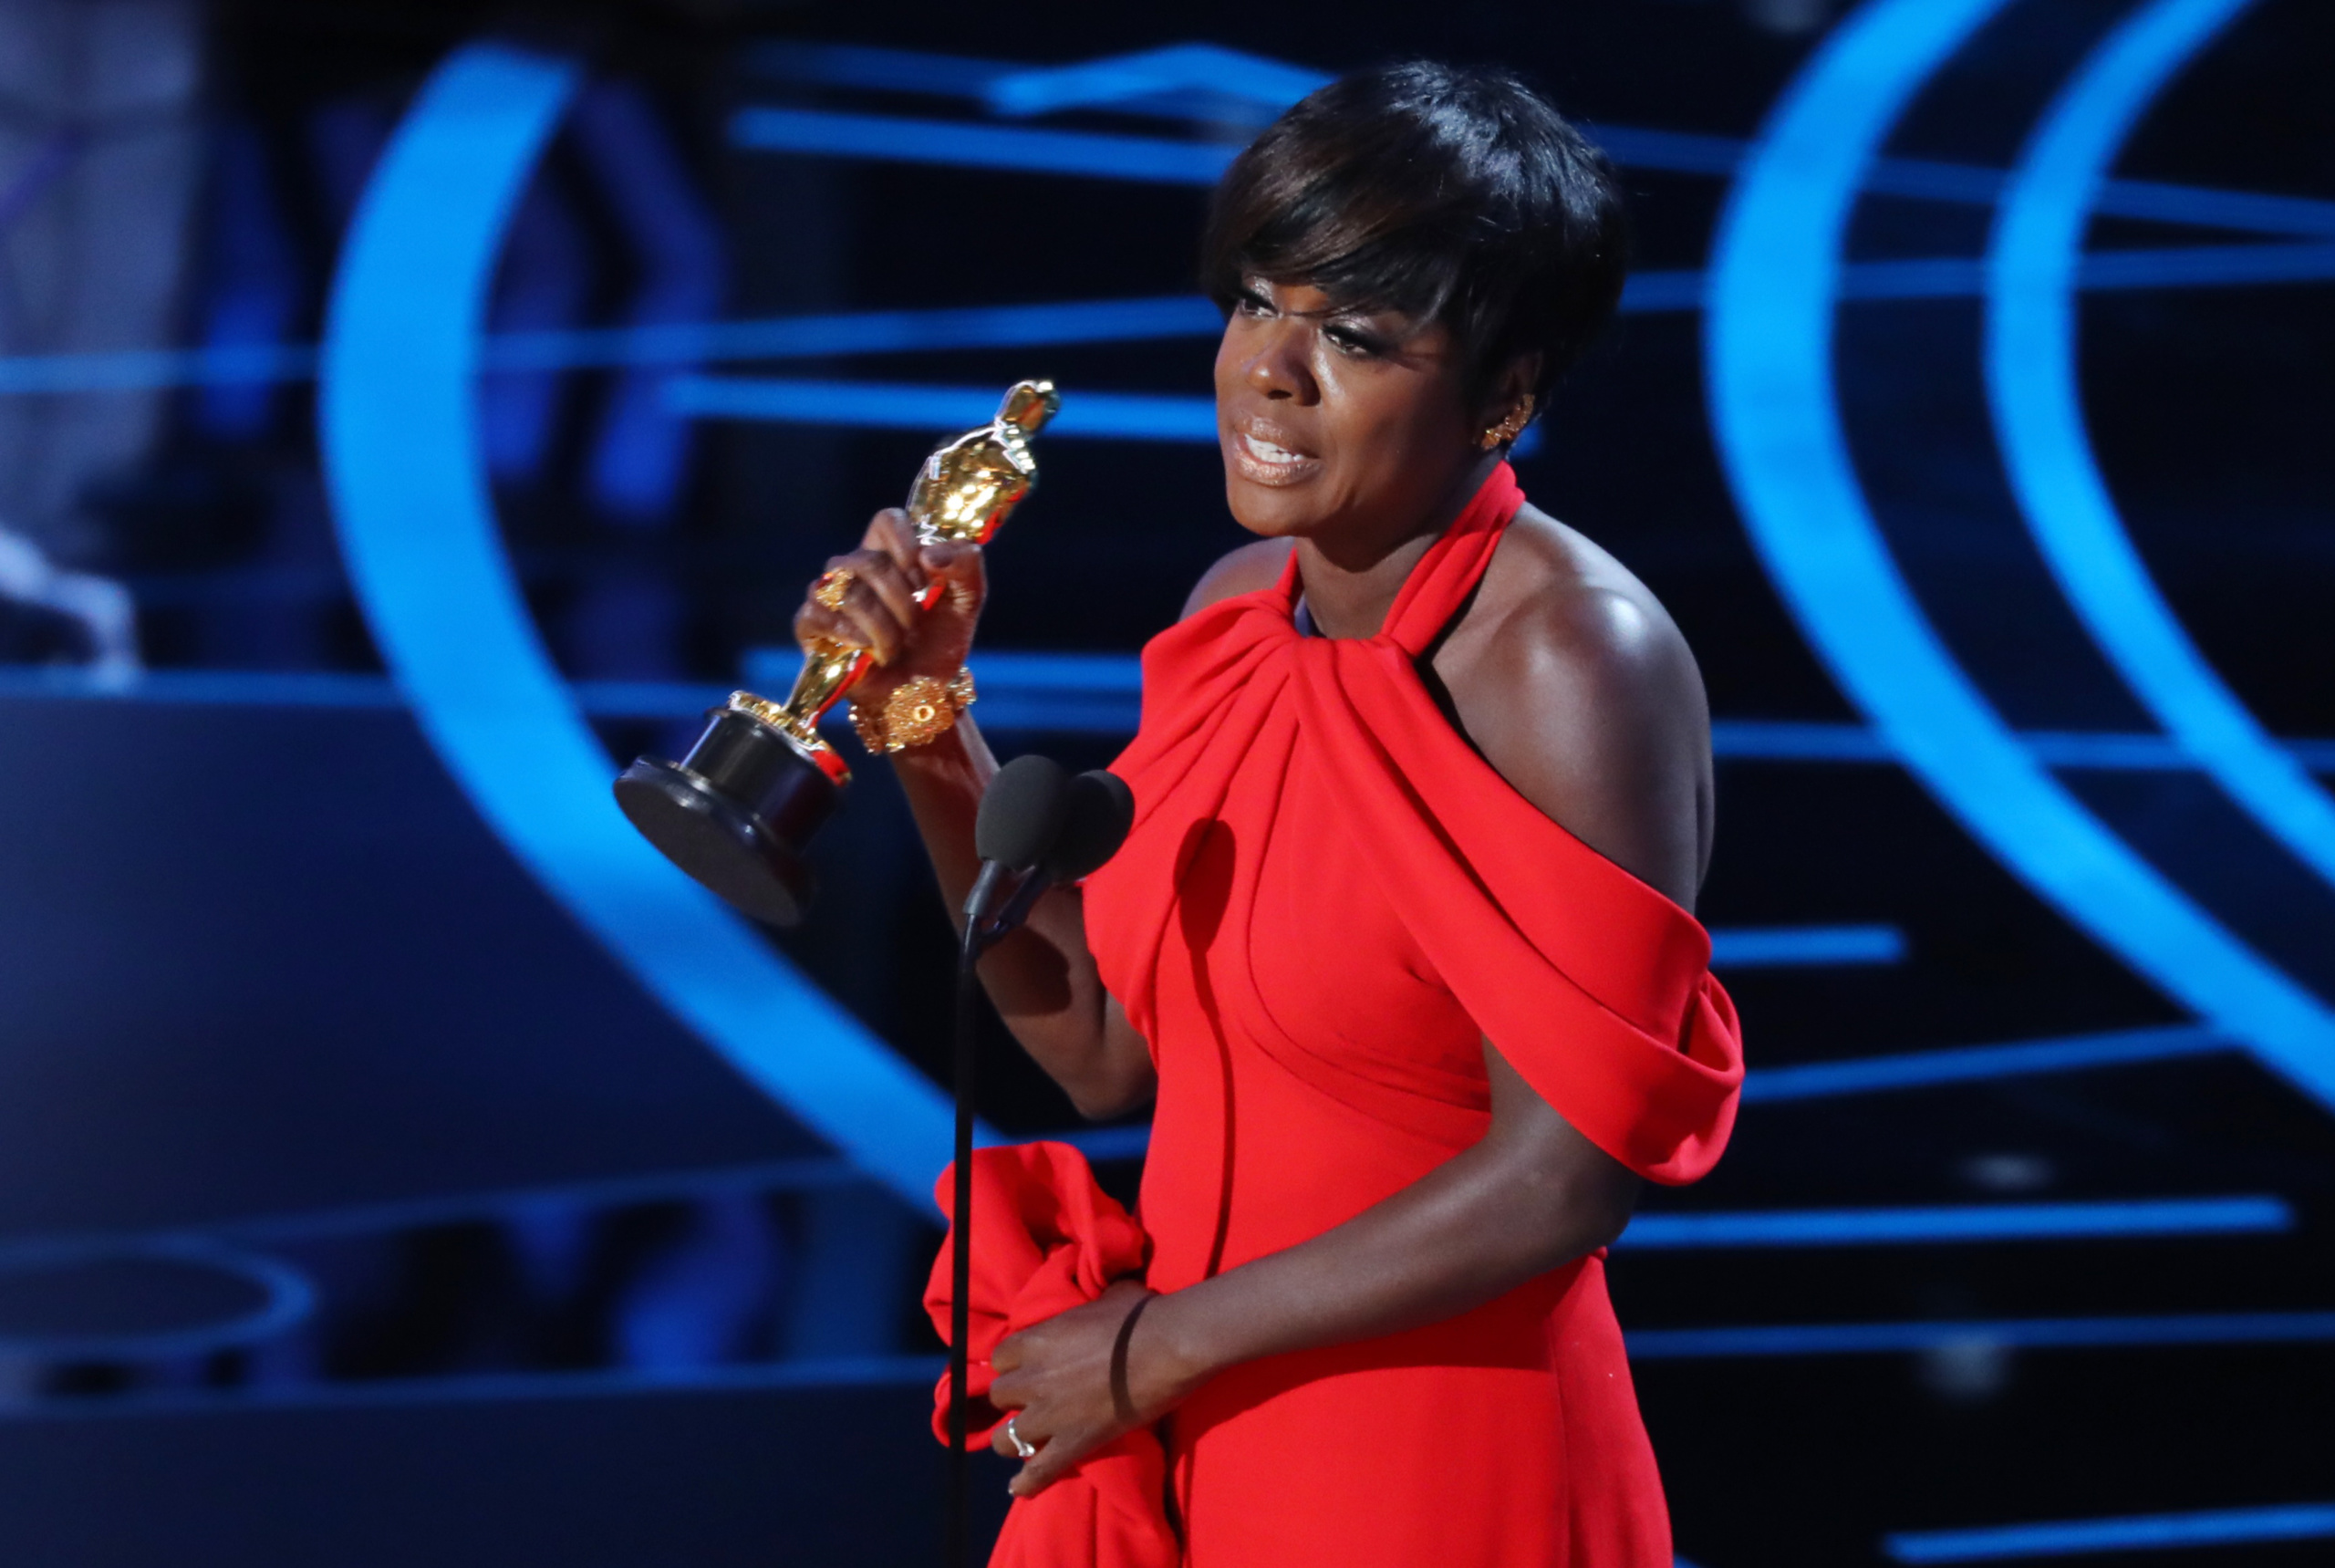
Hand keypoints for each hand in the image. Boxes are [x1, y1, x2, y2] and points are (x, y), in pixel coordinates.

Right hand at [790, 507, 985, 705]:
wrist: (923, 690)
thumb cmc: (940, 639)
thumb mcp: (967, 601)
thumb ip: (965, 566)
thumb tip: (930, 555)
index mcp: (891, 550)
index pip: (887, 520)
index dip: (906, 544)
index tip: (924, 576)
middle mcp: (855, 566)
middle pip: (867, 560)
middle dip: (901, 600)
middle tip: (915, 625)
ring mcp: (829, 593)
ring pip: (846, 591)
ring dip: (881, 627)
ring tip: (895, 647)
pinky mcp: (810, 624)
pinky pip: (817, 615)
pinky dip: (850, 637)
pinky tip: (866, 651)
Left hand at [986, 1280, 1200, 1497]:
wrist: (1167, 1347)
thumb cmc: (1140, 1316)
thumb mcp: (1105, 1297)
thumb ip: (1088, 1307)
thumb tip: (1099, 1302)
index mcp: (1037, 1339)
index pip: (1001, 1357)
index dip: (1014, 1364)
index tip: (1028, 1366)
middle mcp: (1033, 1378)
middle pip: (999, 1396)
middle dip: (1015, 1398)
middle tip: (1035, 1399)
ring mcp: (1050, 1414)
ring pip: (1005, 1438)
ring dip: (1014, 1438)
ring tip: (1027, 1440)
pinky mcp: (1073, 1443)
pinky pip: (1039, 1471)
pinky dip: (1027, 1483)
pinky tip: (1019, 1489)